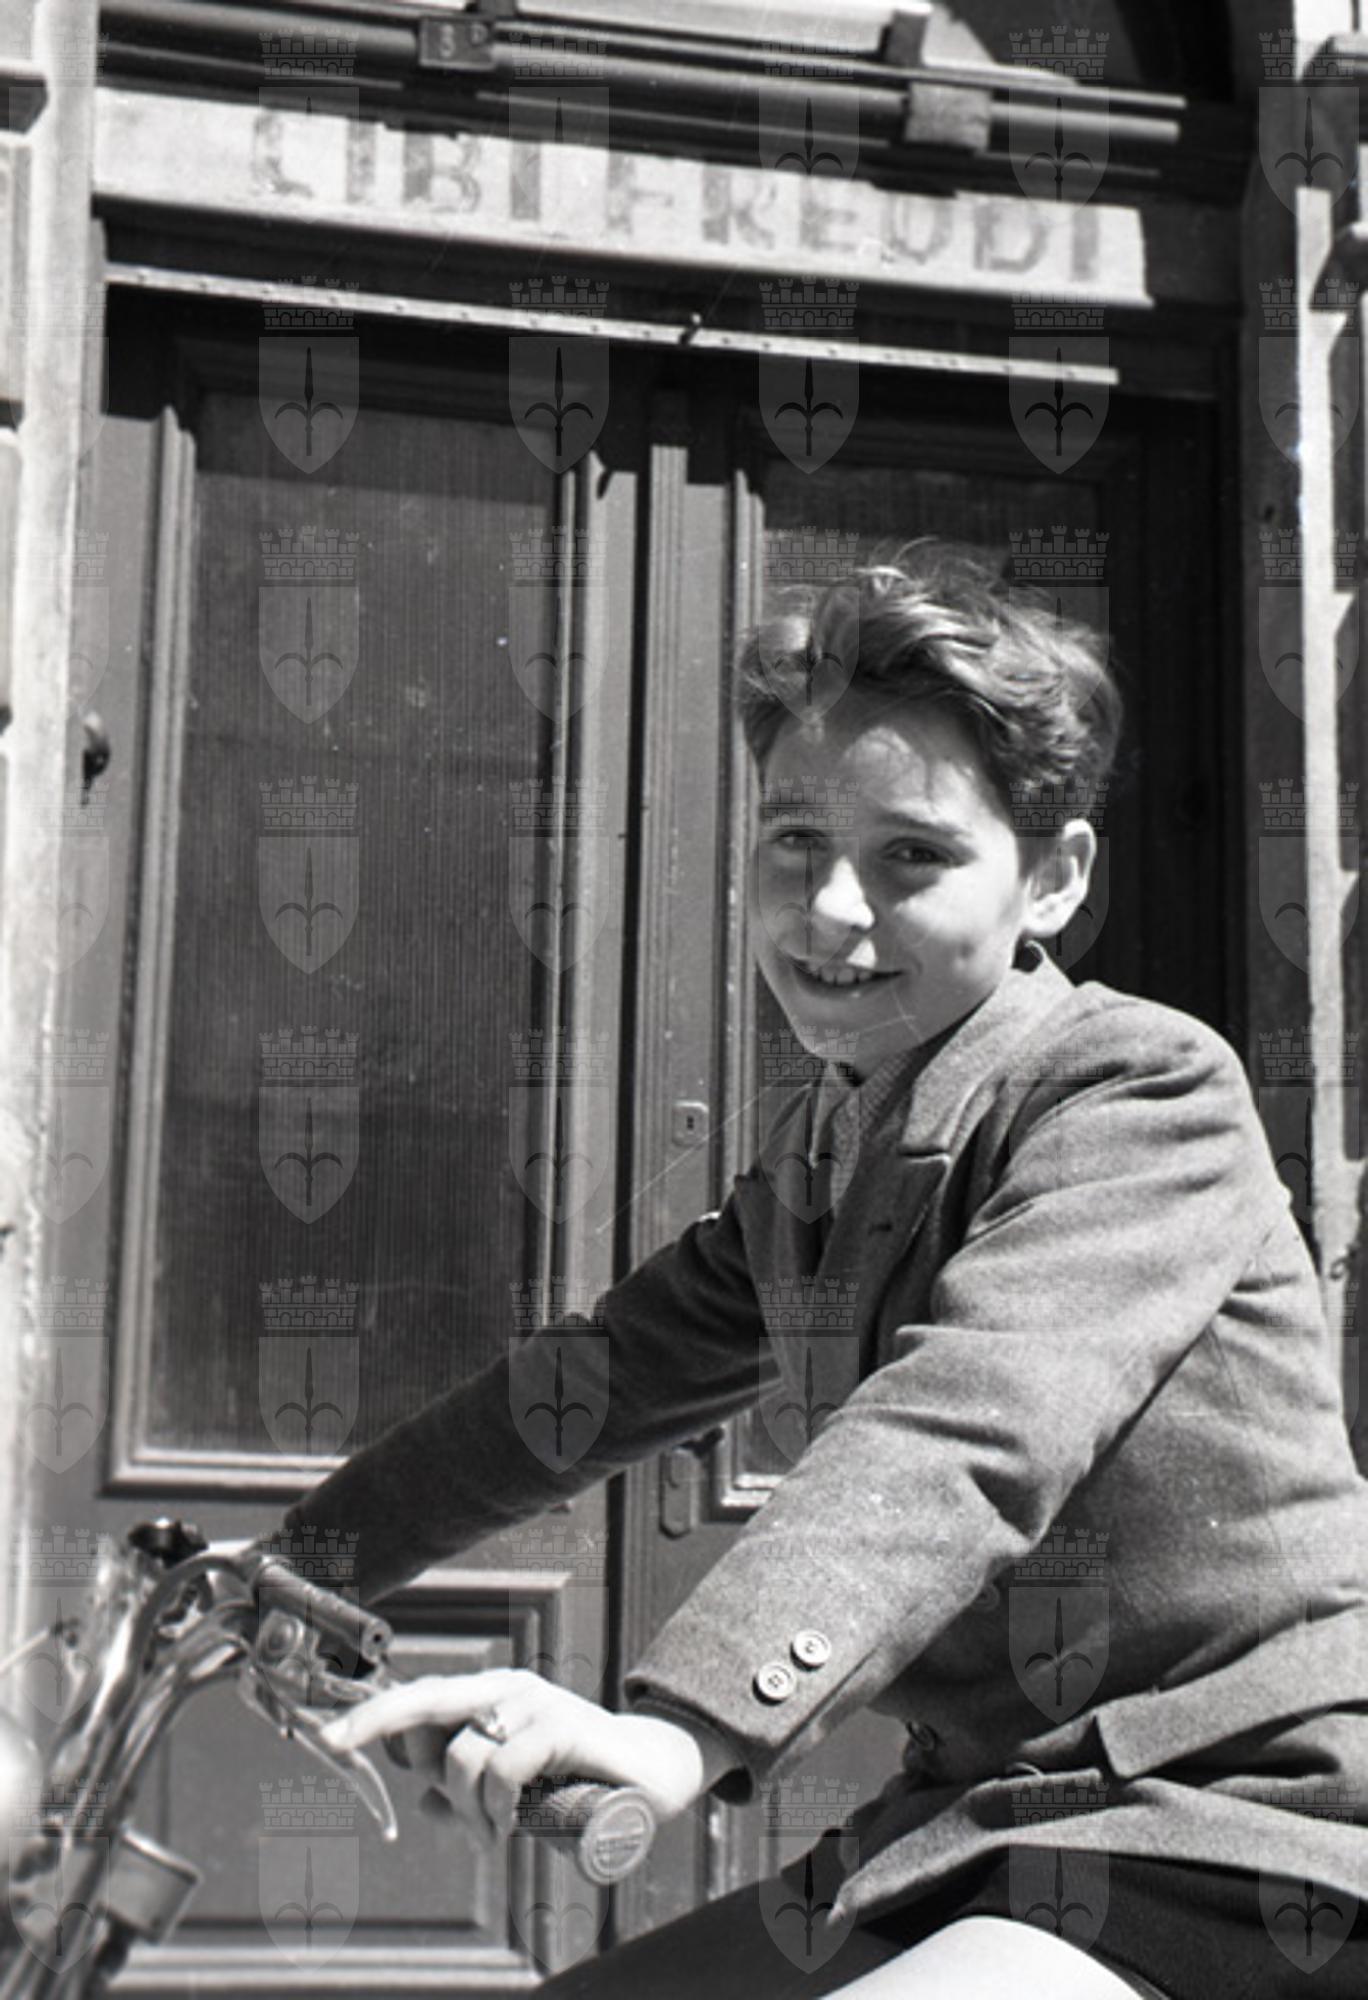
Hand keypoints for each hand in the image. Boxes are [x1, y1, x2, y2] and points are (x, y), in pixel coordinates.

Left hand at [318, 1668, 708, 1850]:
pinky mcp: (560, 1724)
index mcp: (487, 1696)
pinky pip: (503, 1768)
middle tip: (429, 1798)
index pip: (416, 1697)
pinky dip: (499, 1807)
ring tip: (493, 1833)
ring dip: (469, 1810)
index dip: (369, 1716)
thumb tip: (423, 1802)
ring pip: (461, 1755)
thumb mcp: (514, 1789)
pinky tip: (514, 1823)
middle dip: (392, 1737)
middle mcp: (503, 1688)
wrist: (652, 1771)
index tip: (326, 1738)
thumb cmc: (578, 1775)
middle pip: (423, 1702)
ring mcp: (532, 1702)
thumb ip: (469, 1791)